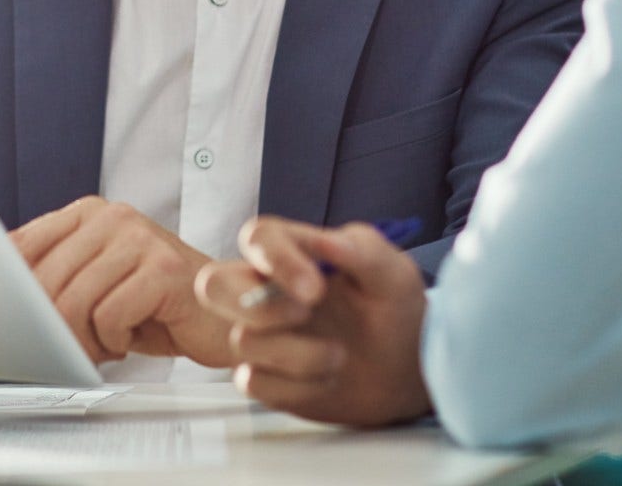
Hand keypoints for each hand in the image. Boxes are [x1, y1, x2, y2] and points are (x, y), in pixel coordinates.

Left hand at [10, 197, 229, 365]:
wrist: (226, 313)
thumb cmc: (156, 305)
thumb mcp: (96, 283)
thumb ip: (54, 278)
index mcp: (88, 213)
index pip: (20, 246)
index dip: (8, 291)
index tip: (9, 320)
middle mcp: (113, 217)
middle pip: (43, 281)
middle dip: (50, 327)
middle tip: (71, 347)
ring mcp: (140, 239)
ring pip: (73, 301)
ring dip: (83, 339)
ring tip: (105, 344)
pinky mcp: (164, 269)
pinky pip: (109, 316)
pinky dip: (114, 341)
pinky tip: (131, 339)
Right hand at [196, 216, 430, 425]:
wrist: (408, 370)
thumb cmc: (396, 310)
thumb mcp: (393, 273)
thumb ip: (363, 250)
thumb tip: (329, 240)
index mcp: (294, 252)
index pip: (259, 237)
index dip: (276, 260)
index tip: (315, 289)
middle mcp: (266, 290)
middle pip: (213, 285)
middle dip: (254, 306)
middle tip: (306, 315)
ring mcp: (262, 334)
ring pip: (242, 341)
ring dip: (298, 353)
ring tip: (340, 355)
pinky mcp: (265, 375)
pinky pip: (252, 381)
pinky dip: (295, 386)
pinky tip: (326, 379)